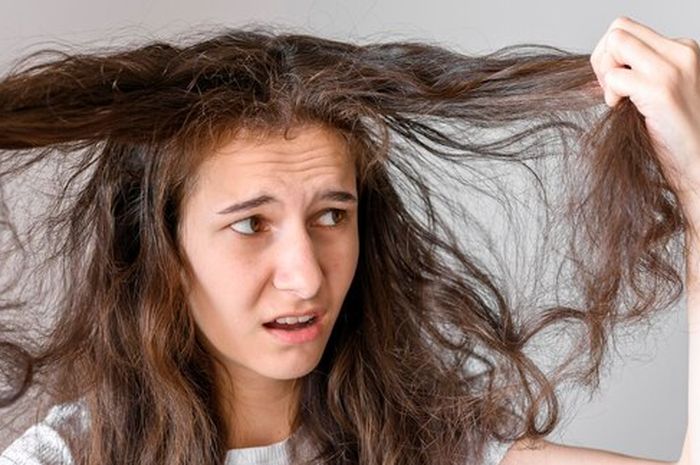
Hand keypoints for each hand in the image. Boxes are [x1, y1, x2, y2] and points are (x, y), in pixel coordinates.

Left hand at [590, 16, 699, 221]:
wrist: (697, 162)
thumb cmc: (672, 133)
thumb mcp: (655, 92)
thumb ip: (635, 72)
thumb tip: (596, 65)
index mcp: (681, 49)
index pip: (627, 29)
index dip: (610, 55)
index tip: (615, 82)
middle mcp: (680, 52)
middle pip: (618, 29)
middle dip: (602, 58)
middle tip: (611, 89)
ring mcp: (672, 68)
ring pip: (615, 43)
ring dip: (605, 73)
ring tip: (618, 98)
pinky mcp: (661, 89)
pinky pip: (615, 77)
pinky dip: (610, 94)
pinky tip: (622, 109)